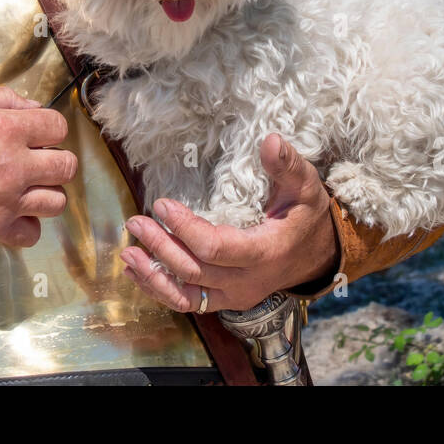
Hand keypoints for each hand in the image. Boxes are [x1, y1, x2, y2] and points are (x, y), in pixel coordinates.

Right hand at [0, 82, 77, 246]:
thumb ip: (4, 98)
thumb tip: (36, 108)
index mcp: (7, 128)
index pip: (59, 127)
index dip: (49, 128)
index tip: (35, 133)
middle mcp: (13, 166)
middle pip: (66, 167)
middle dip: (55, 159)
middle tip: (34, 159)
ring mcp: (5, 200)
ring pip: (56, 202)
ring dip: (45, 192)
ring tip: (25, 185)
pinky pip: (31, 234)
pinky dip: (27, 224)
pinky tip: (13, 210)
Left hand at [119, 134, 336, 312]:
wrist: (316, 256)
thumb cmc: (306, 216)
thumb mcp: (306, 186)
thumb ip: (287, 165)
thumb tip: (270, 140)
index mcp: (265, 252)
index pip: (217, 248)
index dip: (185, 229)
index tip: (162, 205)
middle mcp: (247, 281)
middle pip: (195, 271)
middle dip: (161, 247)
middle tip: (136, 222)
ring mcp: (235, 296)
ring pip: (187, 295)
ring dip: (154, 276)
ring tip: (127, 255)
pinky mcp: (225, 301)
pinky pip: (189, 303)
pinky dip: (160, 290)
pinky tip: (137, 273)